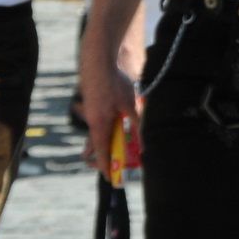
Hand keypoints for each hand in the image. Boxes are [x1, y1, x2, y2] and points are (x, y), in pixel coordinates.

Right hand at [78, 33, 141, 173]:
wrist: (100, 60)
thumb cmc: (115, 82)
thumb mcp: (130, 105)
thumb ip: (137, 123)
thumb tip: (145, 141)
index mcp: (99, 124)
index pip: (101, 151)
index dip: (105, 165)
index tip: (109, 178)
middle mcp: (93, 120)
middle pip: (100, 143)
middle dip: (105, 156)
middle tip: (110, 169)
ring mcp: (93, 111)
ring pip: (100, 132)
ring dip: (106, 142)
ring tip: (104, 156)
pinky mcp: (96, 103)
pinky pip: (101, 121)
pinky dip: (108, 128)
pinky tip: (110, 129)